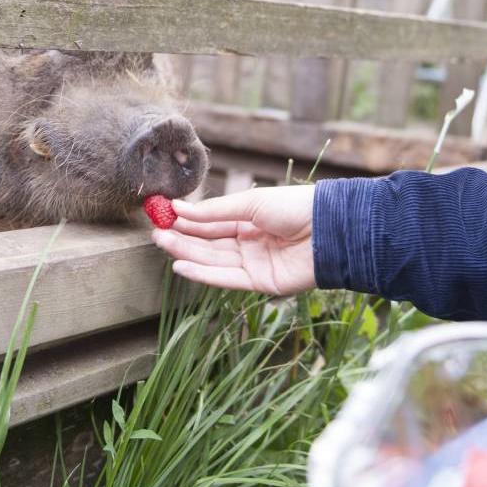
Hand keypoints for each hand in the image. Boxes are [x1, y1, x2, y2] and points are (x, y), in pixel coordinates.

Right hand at [151, 186, 316, 295]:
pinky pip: (226, 279)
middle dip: (182, 239)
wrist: (330, 228)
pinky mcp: (260, 283)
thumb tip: (180, 209)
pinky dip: (203, 274)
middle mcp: (249, 243)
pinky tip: (181, 265)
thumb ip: (215, 211)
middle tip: (156, 233)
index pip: (211, 223)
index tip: (163, 216)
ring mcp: (254, 264)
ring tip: (163, 244)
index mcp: (249, 220)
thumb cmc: (295, 207)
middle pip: (209, 244)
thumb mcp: (250, 203)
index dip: (187, 221)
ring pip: (213, 261)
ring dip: (187, 254)